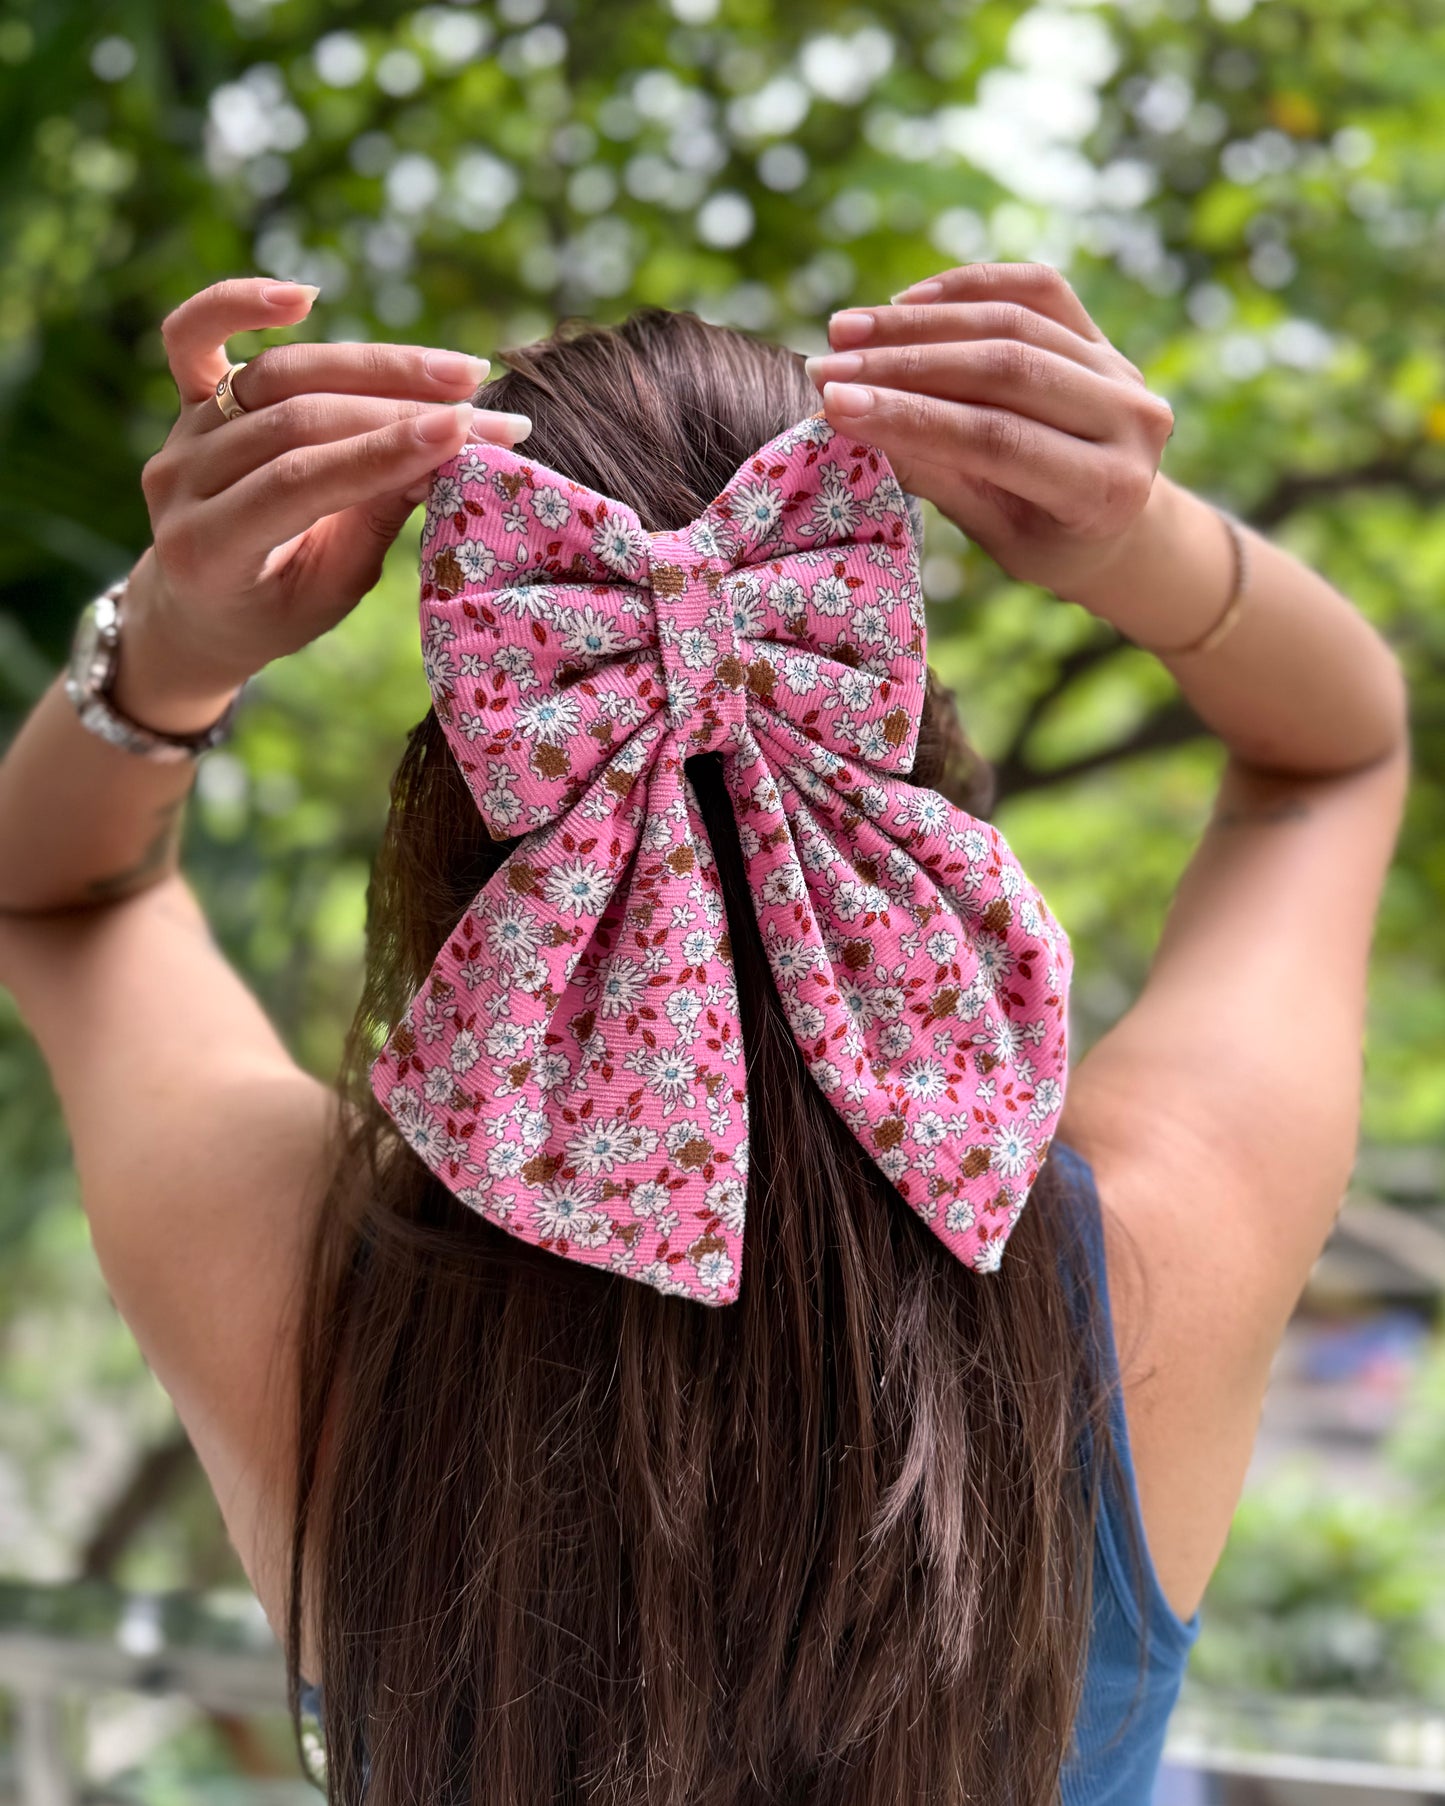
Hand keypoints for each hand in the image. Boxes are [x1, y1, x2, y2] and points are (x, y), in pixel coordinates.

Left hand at [115, 276, 533, 733]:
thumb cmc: (274, 612)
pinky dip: (239, 303)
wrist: (196, 608)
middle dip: (401, 412)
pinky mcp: (184, 399)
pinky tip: (305, 297)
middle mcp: (179, 482)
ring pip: (279, 375)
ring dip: (375, 366)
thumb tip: (439, 453)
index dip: (382, 451)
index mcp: (205, 551)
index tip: (463, 431)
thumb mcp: (330, 593)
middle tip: (486, 413)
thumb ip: (371, 523)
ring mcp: (179, 433)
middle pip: (297, 419)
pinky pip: (192, 335)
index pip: (300, 481)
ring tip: (457, 373)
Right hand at [805, 261, 1175, 605]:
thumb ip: (937, 474)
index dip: (912, 416)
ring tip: (847, 331)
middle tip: (827, 366)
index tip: (834, 404)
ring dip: (920, 322)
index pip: (997, 439)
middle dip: (904, 364)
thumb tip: (851, 419)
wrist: (1120, 525)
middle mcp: (1130, 419)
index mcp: (1107, 489)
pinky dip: (969, 286)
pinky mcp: (1103, 334)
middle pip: (1005, 368)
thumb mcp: (994, 533)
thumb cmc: (1045, 542)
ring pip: (1014, 321)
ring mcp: (1121, 369)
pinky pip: (1036, 289)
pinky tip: (906, 302)